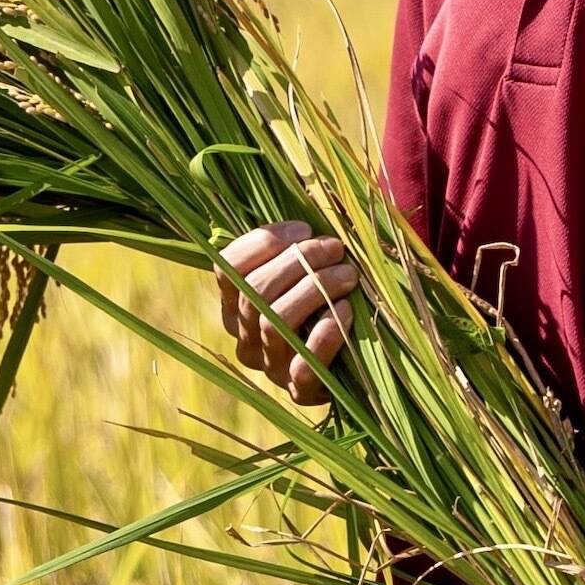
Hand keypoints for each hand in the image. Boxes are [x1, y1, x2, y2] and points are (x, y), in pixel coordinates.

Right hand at [214, 222, 357, 401]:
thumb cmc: (328, 304)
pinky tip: (345, 313)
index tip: (304, 228)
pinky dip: (323, 336)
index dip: (262, 243)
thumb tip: (310, 193)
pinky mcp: (299, 391)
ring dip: (315, 290)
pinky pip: (301, 367)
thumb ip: (297, 245)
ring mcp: (269, 367)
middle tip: (335, 247)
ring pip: (275, 323)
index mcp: (235, 306)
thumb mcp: (305, 273)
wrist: (357, 365)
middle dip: (297, 262)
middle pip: (254, 292)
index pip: (227, 269)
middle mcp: (244, 338)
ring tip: (348, 274)